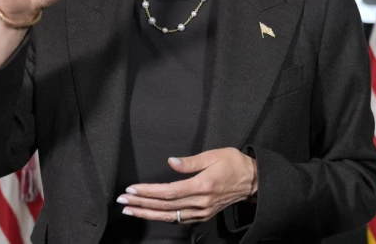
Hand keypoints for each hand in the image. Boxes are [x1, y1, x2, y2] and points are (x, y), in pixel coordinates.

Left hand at [116, 148, 257, 223]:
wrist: (253, 181)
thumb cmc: (233, 163)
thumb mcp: (213, 155)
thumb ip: (190, 161)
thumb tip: (171, 161)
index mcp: (202, 185)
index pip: (168, 191)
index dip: (148, 191)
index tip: (131, 189)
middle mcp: (201, 202)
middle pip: (165, 206)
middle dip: (141, 204)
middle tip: (122, 201)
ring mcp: (202, 211)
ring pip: (170, 216)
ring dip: (148, 214)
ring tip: (130, 210)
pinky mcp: (203, 215)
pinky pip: (180, 219)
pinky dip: (163, 218)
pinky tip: (150, 214)